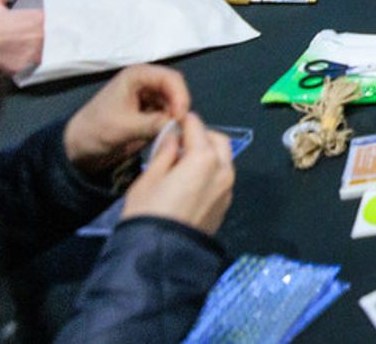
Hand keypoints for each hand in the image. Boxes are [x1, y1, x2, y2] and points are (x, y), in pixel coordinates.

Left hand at [63, 65, 191, 179]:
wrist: (79, 148)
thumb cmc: (96, 130)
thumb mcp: (124, 127)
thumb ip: (152, 124)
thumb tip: (179, 124)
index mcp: (137, 76)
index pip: (170, 78)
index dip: (180, 96)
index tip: (180, 117)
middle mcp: (147, 83)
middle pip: (176, 89)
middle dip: (180, 107)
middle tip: (179, 128)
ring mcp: (149, 98)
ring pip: (175, 103)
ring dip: (176, 117)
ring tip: (173, 133)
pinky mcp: (151, 113)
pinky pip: (169, 116)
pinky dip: (171, 125)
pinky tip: (167, 135)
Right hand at [119, 111, 235, 236]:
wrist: (159, 255)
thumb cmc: (148, 212)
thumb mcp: (150, 177)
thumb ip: (165, 152)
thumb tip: (174, 137)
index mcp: (205, 158)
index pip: (197, 127)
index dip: (184, 122)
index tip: (174, 121)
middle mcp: (223, 171)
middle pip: (218, 141)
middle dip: (202, 135)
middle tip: (180, 141)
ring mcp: (227, 190)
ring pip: (224, 161)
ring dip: (208, 154)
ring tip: (183, 162)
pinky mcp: (225, 206)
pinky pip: (221, 179)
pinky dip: (211, 172)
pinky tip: (191, 181)